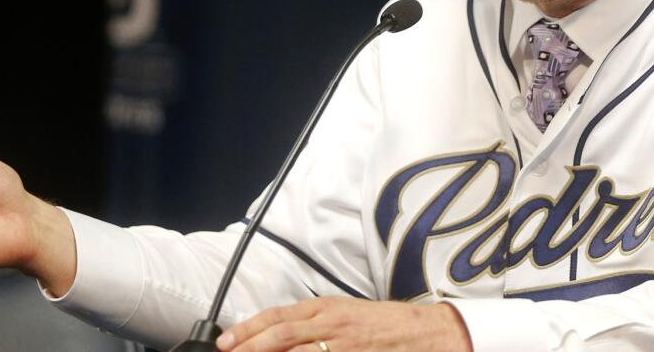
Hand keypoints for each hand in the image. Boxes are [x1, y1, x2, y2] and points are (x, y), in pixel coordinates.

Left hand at [215, 297, 472, 351]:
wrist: (427, 333)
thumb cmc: (385, 325)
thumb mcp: (346, 313)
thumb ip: (313, 322)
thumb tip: (278, 334)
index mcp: (327, 308)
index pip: (278, 316)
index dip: (249, 328)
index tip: (226, 341)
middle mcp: (332, 324)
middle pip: (281, 335)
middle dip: (250, 346)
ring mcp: (344, 345)